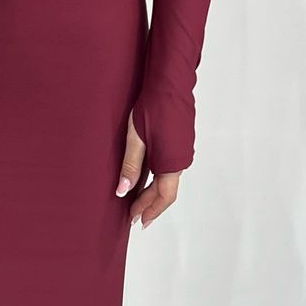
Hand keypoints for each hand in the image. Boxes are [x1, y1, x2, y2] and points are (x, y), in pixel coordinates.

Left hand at [116, 109, 179, 227]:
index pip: (162, 197)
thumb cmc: (153, 108)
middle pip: (166, 192)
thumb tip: (122, 191)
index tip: (136, 221)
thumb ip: (131, 166)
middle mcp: (181, 161)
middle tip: (135, 216)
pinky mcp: (181, 143)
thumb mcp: (136, 139)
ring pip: (169, 181)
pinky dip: (158, 180)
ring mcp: (183, 152)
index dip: (149, 211)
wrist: (170, 85)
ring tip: (139, 202)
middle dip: (150, 206)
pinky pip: (170, 170)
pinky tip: (147, 179)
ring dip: (154, 194)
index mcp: (171, 164)